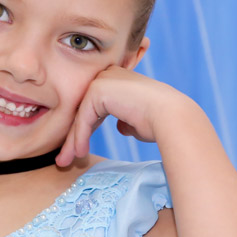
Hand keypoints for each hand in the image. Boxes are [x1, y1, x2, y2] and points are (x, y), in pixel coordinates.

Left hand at [55, 65, 188, 167]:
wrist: (171, 118)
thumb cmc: (161, 122)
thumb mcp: (138, 120)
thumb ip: (125, 120)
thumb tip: (120, 126)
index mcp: (118, 79)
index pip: (93, 107)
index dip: (84, 130)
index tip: (78, 151)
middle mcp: (108, 74)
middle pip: (83, 110)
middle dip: (73, 136)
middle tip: (64, 158)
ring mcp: (102, 80)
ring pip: (81, 115)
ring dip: (72, 140)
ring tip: (65, 161)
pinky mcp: (97, 90)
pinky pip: (83, 118)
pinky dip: (79, 137)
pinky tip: (78, 153)